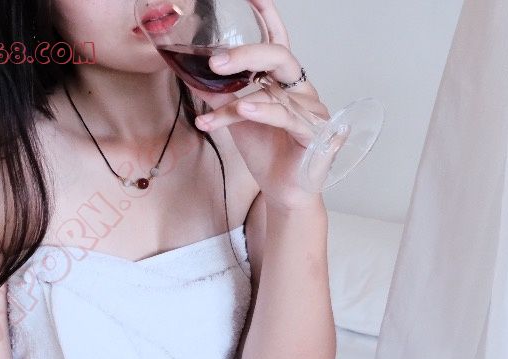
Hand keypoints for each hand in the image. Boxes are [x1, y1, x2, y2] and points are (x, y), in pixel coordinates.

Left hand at [189, 0, 330, 210]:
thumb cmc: (267, 152)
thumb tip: (192, 75)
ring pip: (272, 94)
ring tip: (209, 110)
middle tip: (216, 62)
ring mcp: (311, 110)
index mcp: (283, 81)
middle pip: (280, 57)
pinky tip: (244, 111)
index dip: (267, 16)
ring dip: (236, 103)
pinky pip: (286, 117)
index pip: (276, 41)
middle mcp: (300, 90)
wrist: (283, 191)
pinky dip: (262, 113)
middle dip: (246, 54)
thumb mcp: (236, 119)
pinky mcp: (315, 133)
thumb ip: (220, 95)